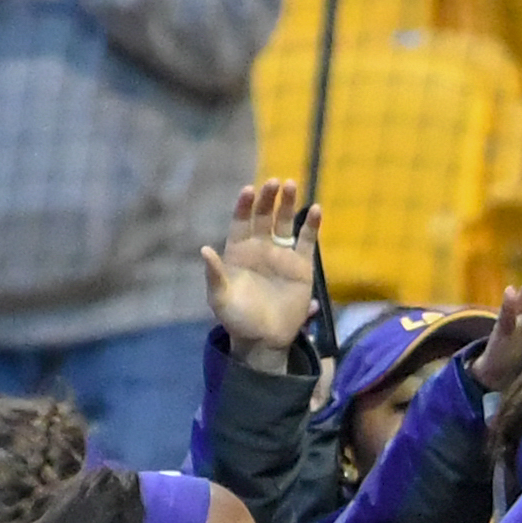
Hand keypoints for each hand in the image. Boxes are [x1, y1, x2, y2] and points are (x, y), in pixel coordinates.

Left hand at [201, 178, 321, 350]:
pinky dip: (312, 226)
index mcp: (238, 251)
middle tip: (273, 183)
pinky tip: (316, 210)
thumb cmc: (237, 319)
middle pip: (264, 216)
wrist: (263, 340)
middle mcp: (260, 248)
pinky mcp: (301, 266)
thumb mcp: (220, 298)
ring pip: (285, 223)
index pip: (241, 221)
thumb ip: (214, 274)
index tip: (248, 191)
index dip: (244, 206)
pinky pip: (307, 242)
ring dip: (288, 204)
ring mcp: (281, 255)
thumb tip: (205, 250)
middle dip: (267, 199)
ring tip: (291, 185)